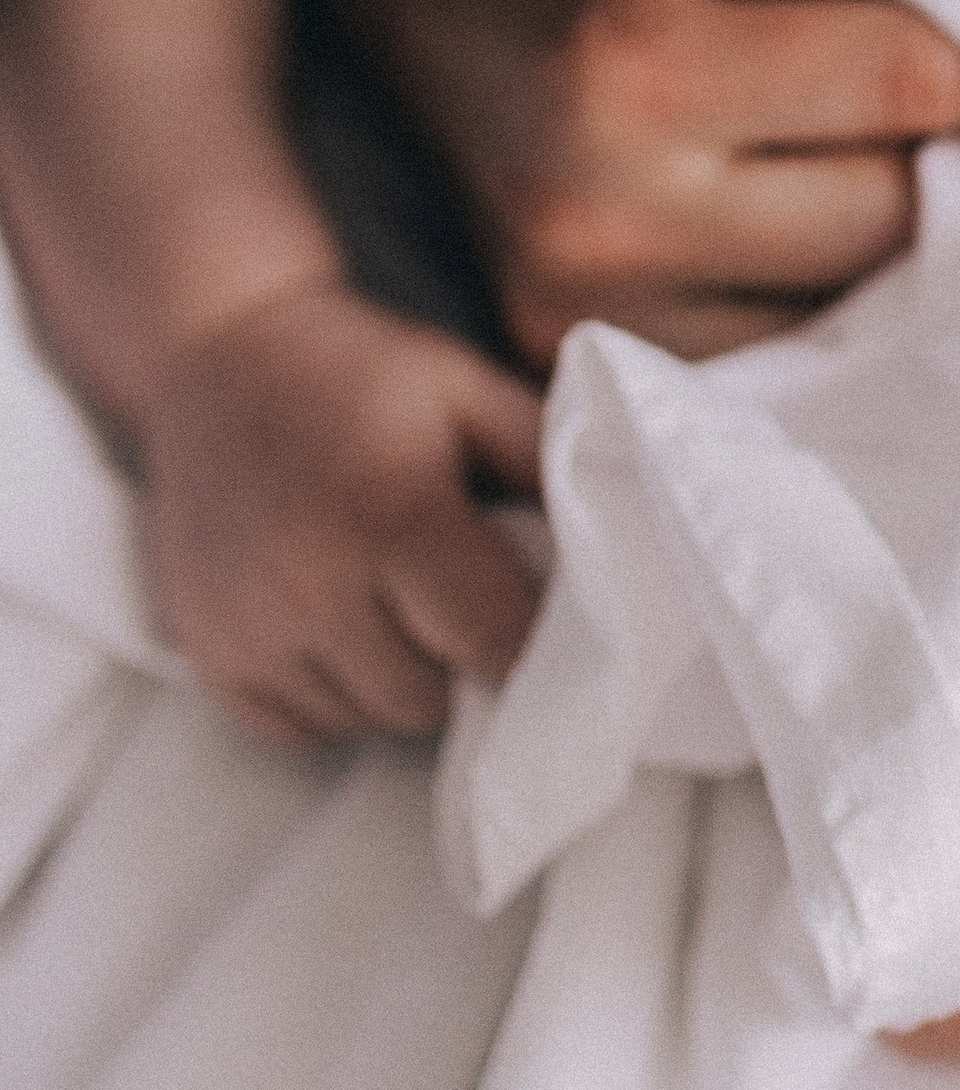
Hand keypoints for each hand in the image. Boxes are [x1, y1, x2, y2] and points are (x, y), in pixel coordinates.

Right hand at [137, 281, 544, 746]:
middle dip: (459, 660)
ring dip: (397, 681)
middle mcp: (310, 581)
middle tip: (458, 599)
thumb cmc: (367, 374)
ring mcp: (246, 625)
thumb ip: (546, 459)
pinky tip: (338, 623)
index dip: (531, 643)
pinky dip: (332, 697)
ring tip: (394, 604)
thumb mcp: (468, 386)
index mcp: (392, 510)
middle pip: (427, 698)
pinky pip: (297, 730)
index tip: (544, 620)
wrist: (218, 359)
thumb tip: (624, 538)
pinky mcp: (205, 653)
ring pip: (364, 721)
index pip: (492, 640)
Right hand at [326, 0, 959, 363]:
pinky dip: (832, 309)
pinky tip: (844, 245)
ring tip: (937, 185)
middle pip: (894, 221)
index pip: (912, 85)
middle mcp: (602, 215)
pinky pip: (772, 366)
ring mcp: (580, 317)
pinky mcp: (572, 371)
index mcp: (636, 67)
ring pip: (848, 315)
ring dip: (915, 257)